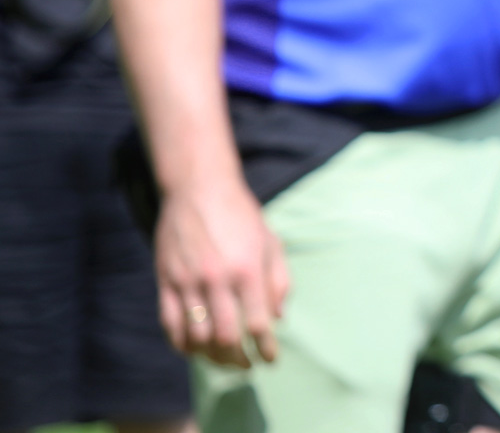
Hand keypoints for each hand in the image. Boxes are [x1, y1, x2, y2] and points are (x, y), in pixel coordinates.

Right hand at [153, 175, 288, 368]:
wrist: (199, 188)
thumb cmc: (241, 215)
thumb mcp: (271, 242)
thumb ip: (279, 280)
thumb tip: (278, 317)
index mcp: (247, 270)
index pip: (257, 324)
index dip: (266, 348)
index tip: (270, 359)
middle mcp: (217, 280)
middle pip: (225, 339)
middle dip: (238, 360)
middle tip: (246, 365)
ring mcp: (187, 282)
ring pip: (196, 338)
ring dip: (210, 357)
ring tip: (222, 359)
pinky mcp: (165, 282)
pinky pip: (170, 325)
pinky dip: (182, 344)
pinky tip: (194, 349)